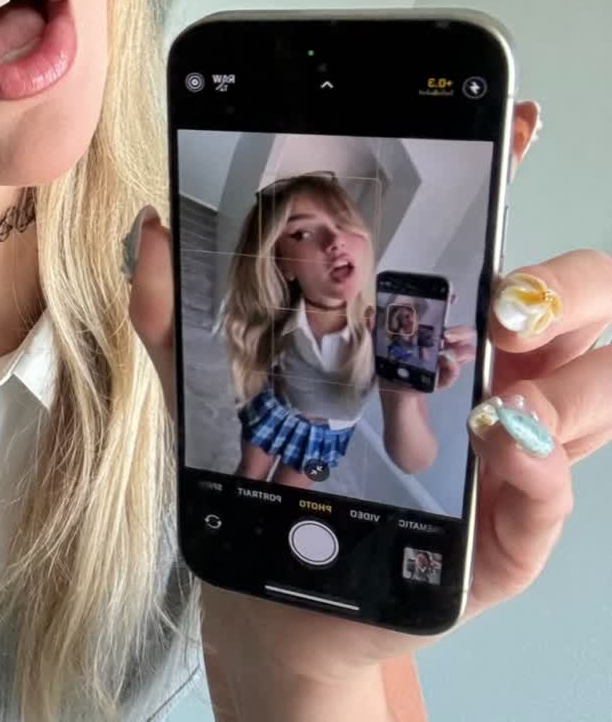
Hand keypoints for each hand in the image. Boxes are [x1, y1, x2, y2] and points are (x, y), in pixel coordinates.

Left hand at [125, 99, 611, 681]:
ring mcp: (508, 447)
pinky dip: (539, 472)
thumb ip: (178, 318)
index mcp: (426, 325)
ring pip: (593, 384)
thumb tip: (153, 230)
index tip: (516, 123)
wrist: (271, 598)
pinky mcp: (507, 529)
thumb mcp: (206, 396)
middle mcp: (488, 373)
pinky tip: (499, 451)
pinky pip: (555, 493)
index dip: (511, 171)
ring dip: (562, 386)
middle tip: (503, 309)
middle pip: (580, 296)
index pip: (490, 233)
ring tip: (492, 401)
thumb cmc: (260, 488)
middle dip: (563, 287)